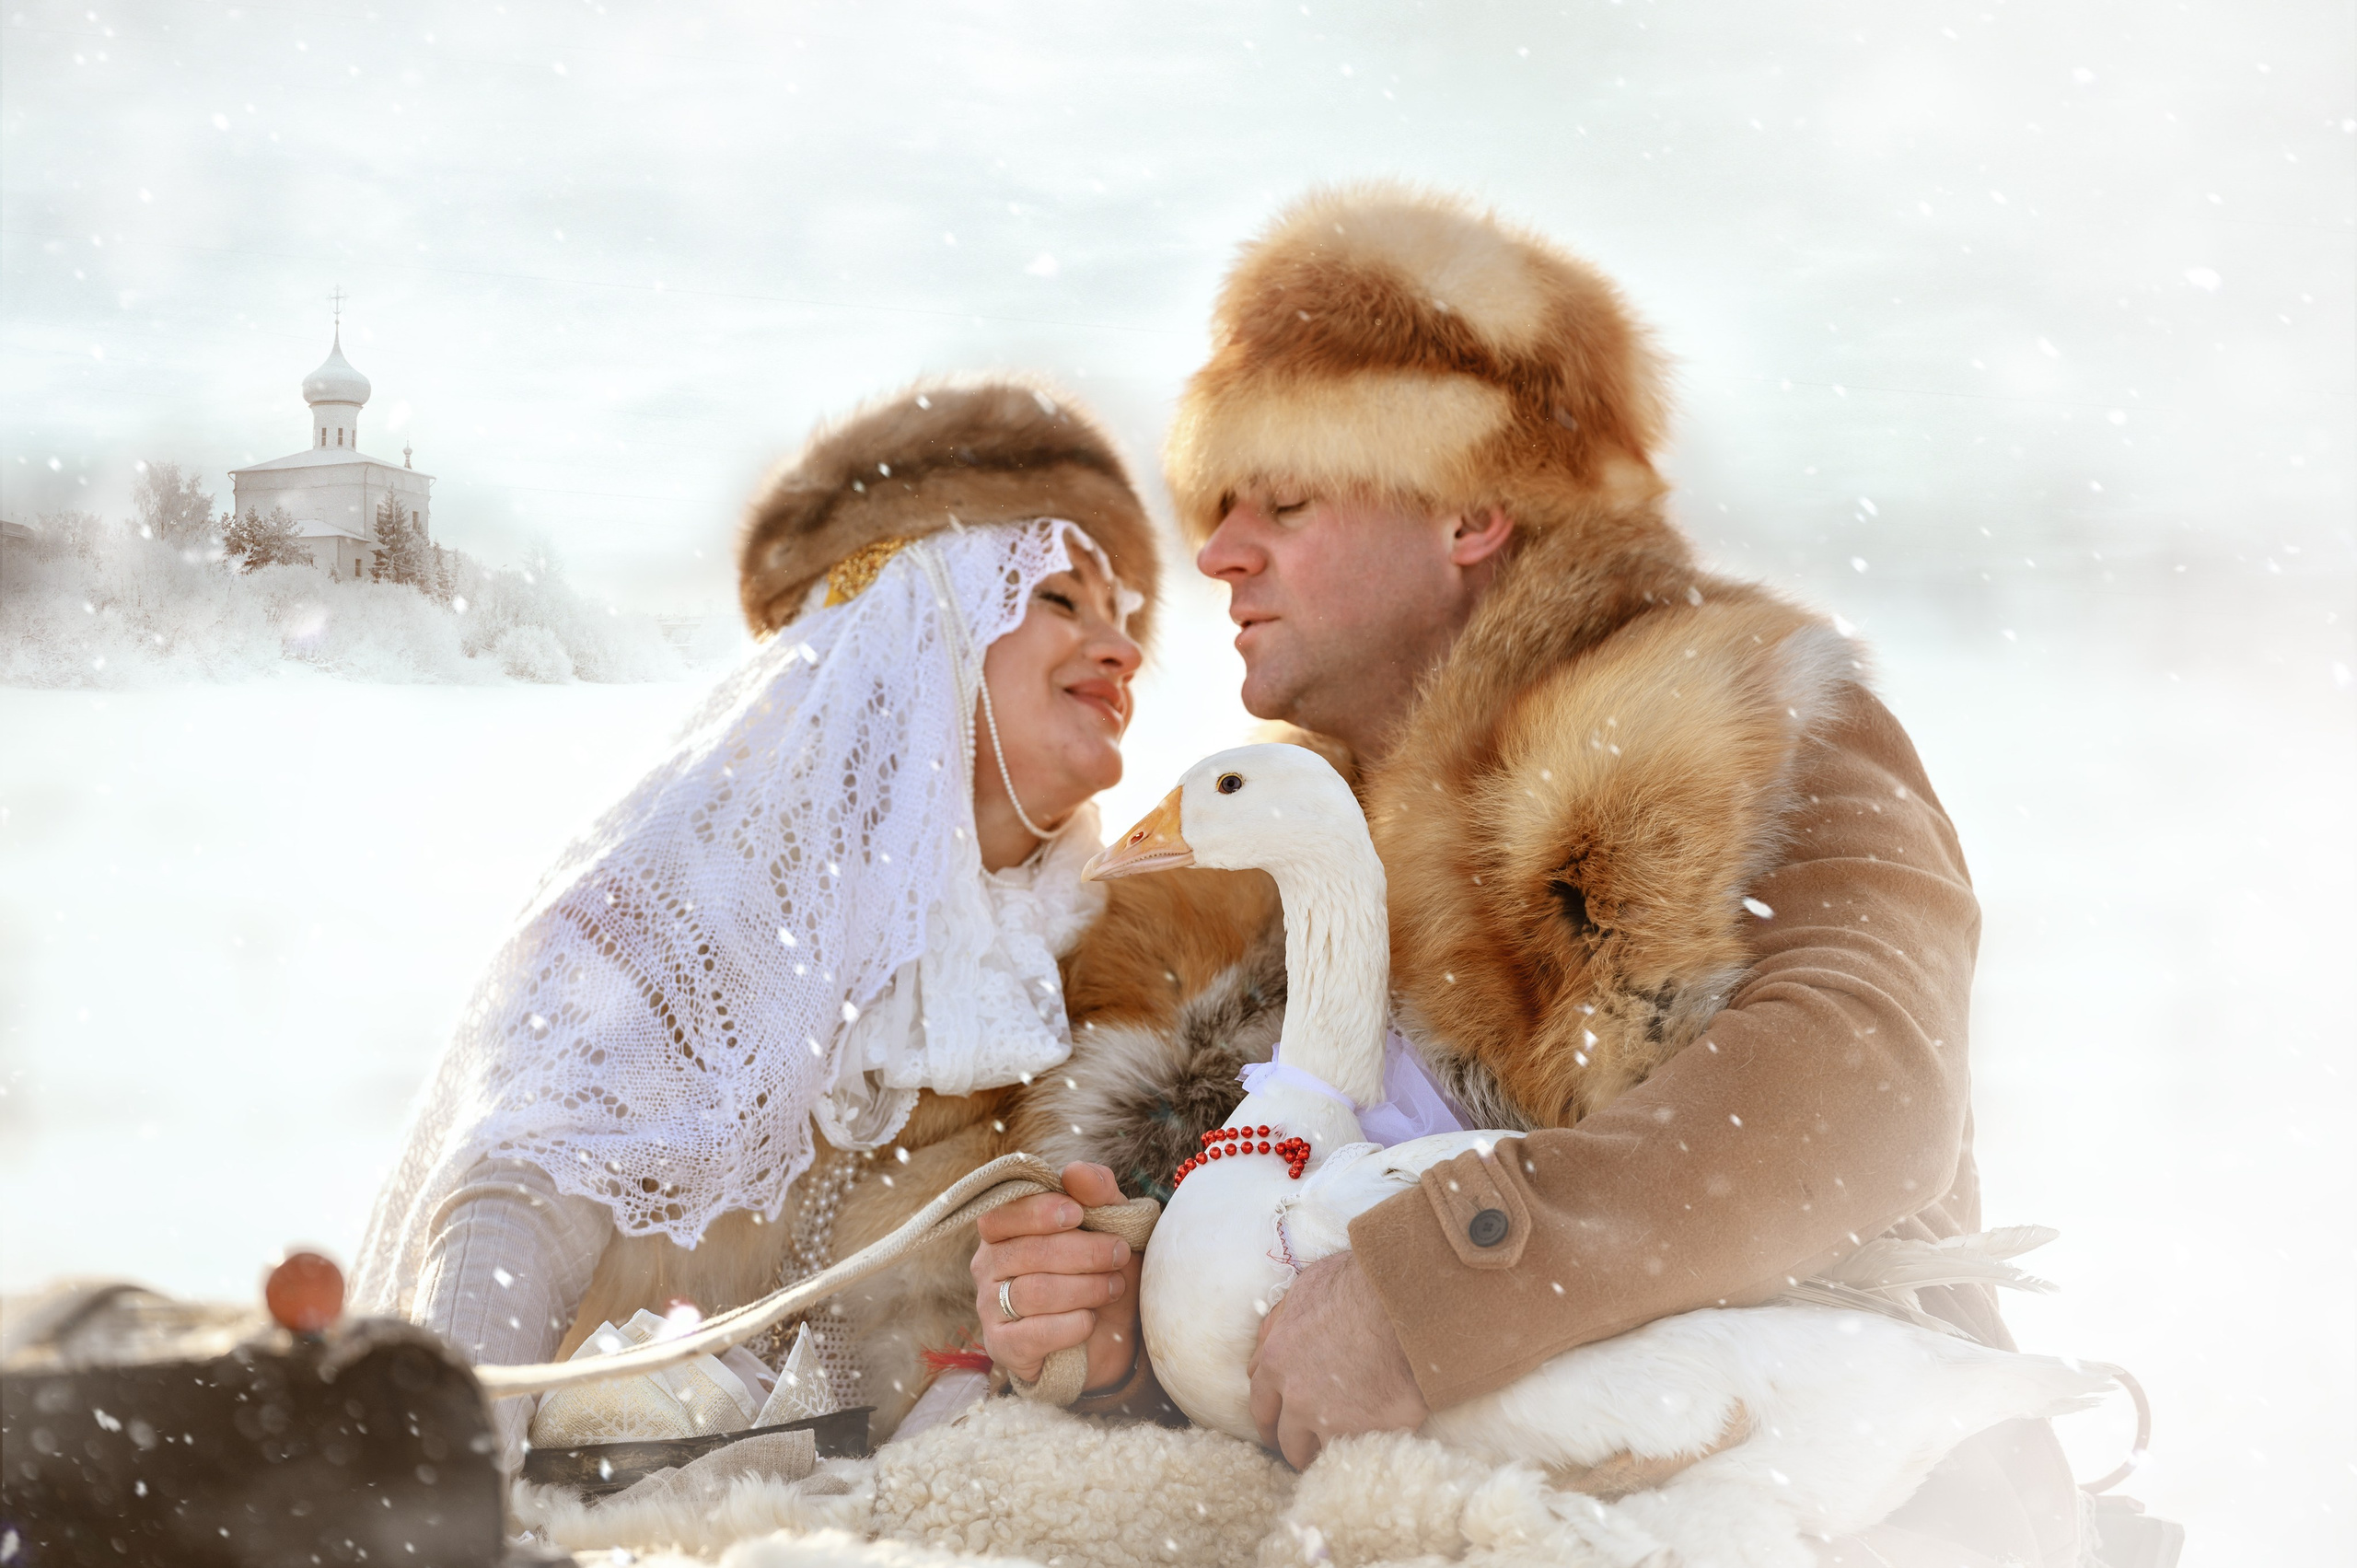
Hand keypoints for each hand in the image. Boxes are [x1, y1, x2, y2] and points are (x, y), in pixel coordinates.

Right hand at [970, 1161, 1140, 1390]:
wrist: (1109, 1332)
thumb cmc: (1100, 1265)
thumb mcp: (1109, 1221)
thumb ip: (1096, 1190)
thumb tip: (1076, 1172)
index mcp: (1003, 1228)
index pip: (1004, 1214)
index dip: (1039, 1212)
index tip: (1078, 1214)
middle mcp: (988, 1265)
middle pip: (1027, 1253)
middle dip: (1082, 1252)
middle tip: (1118, 1254)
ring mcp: (990, 1306)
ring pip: (1033, 1292)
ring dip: (1083, 1288)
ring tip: (1113, 1286)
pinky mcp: (1002, 1346)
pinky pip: (1033, 1335)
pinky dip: (1069, 1326)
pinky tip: (1090, 1320)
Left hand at [1247, 1252, 1427, 1468]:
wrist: (1408, 1303)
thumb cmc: (1359, 1286)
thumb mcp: (1305, 1290)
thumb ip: (1280, 1322)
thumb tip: (1265, 1341)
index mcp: (1277, 1360)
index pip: (1261, 1404)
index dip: (1270, 1420)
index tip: (1278, 1429)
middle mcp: (1296, 1396)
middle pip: (1284, 1439)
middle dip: (1294, 1444)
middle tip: (1307, 1449)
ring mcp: (1331, 1420)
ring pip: (1315, 1456)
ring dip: (1324, 1456)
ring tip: (1338, 1456)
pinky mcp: (1367, 1434)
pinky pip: (1356, 1455)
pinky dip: (1361, 1454)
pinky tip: (1369, 1451)